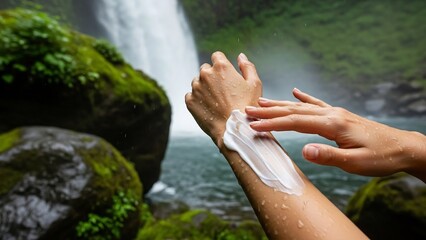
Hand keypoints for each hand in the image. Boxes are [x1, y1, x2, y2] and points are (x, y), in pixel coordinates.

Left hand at [185, 52, 261, 147]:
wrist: (234, 130)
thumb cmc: (247, 107)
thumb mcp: (255, 84)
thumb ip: (247, 66)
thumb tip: (241, 56)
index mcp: (221, 67)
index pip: (217, 56)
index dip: (222, 64)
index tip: (226, 75)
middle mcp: (205, 74)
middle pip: (206, 69)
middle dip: (212, 77)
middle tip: (223, 92)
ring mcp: (196, 88)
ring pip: (197, 82)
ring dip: (204, 88)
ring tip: (216, 102)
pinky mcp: (190, 101)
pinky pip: (191, 96)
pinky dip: (198, 100)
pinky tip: (209, 108)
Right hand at [246, 88, 425, 178]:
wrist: (403, 147)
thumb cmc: (380, 157)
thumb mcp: (355, 163)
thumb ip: (328, 156)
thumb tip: (303, 151)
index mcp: (333, 125)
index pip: (295, 122)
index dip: (272, 124)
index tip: (253, 126)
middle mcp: (332, 114)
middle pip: (294, 110)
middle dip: (269, 111)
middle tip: (247, 110)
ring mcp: (335, 113)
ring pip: (302, 106)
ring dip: (280, 104)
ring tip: (261, 102)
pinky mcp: (339, 115)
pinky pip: (317, 103)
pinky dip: (303, 98)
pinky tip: (295, 92)